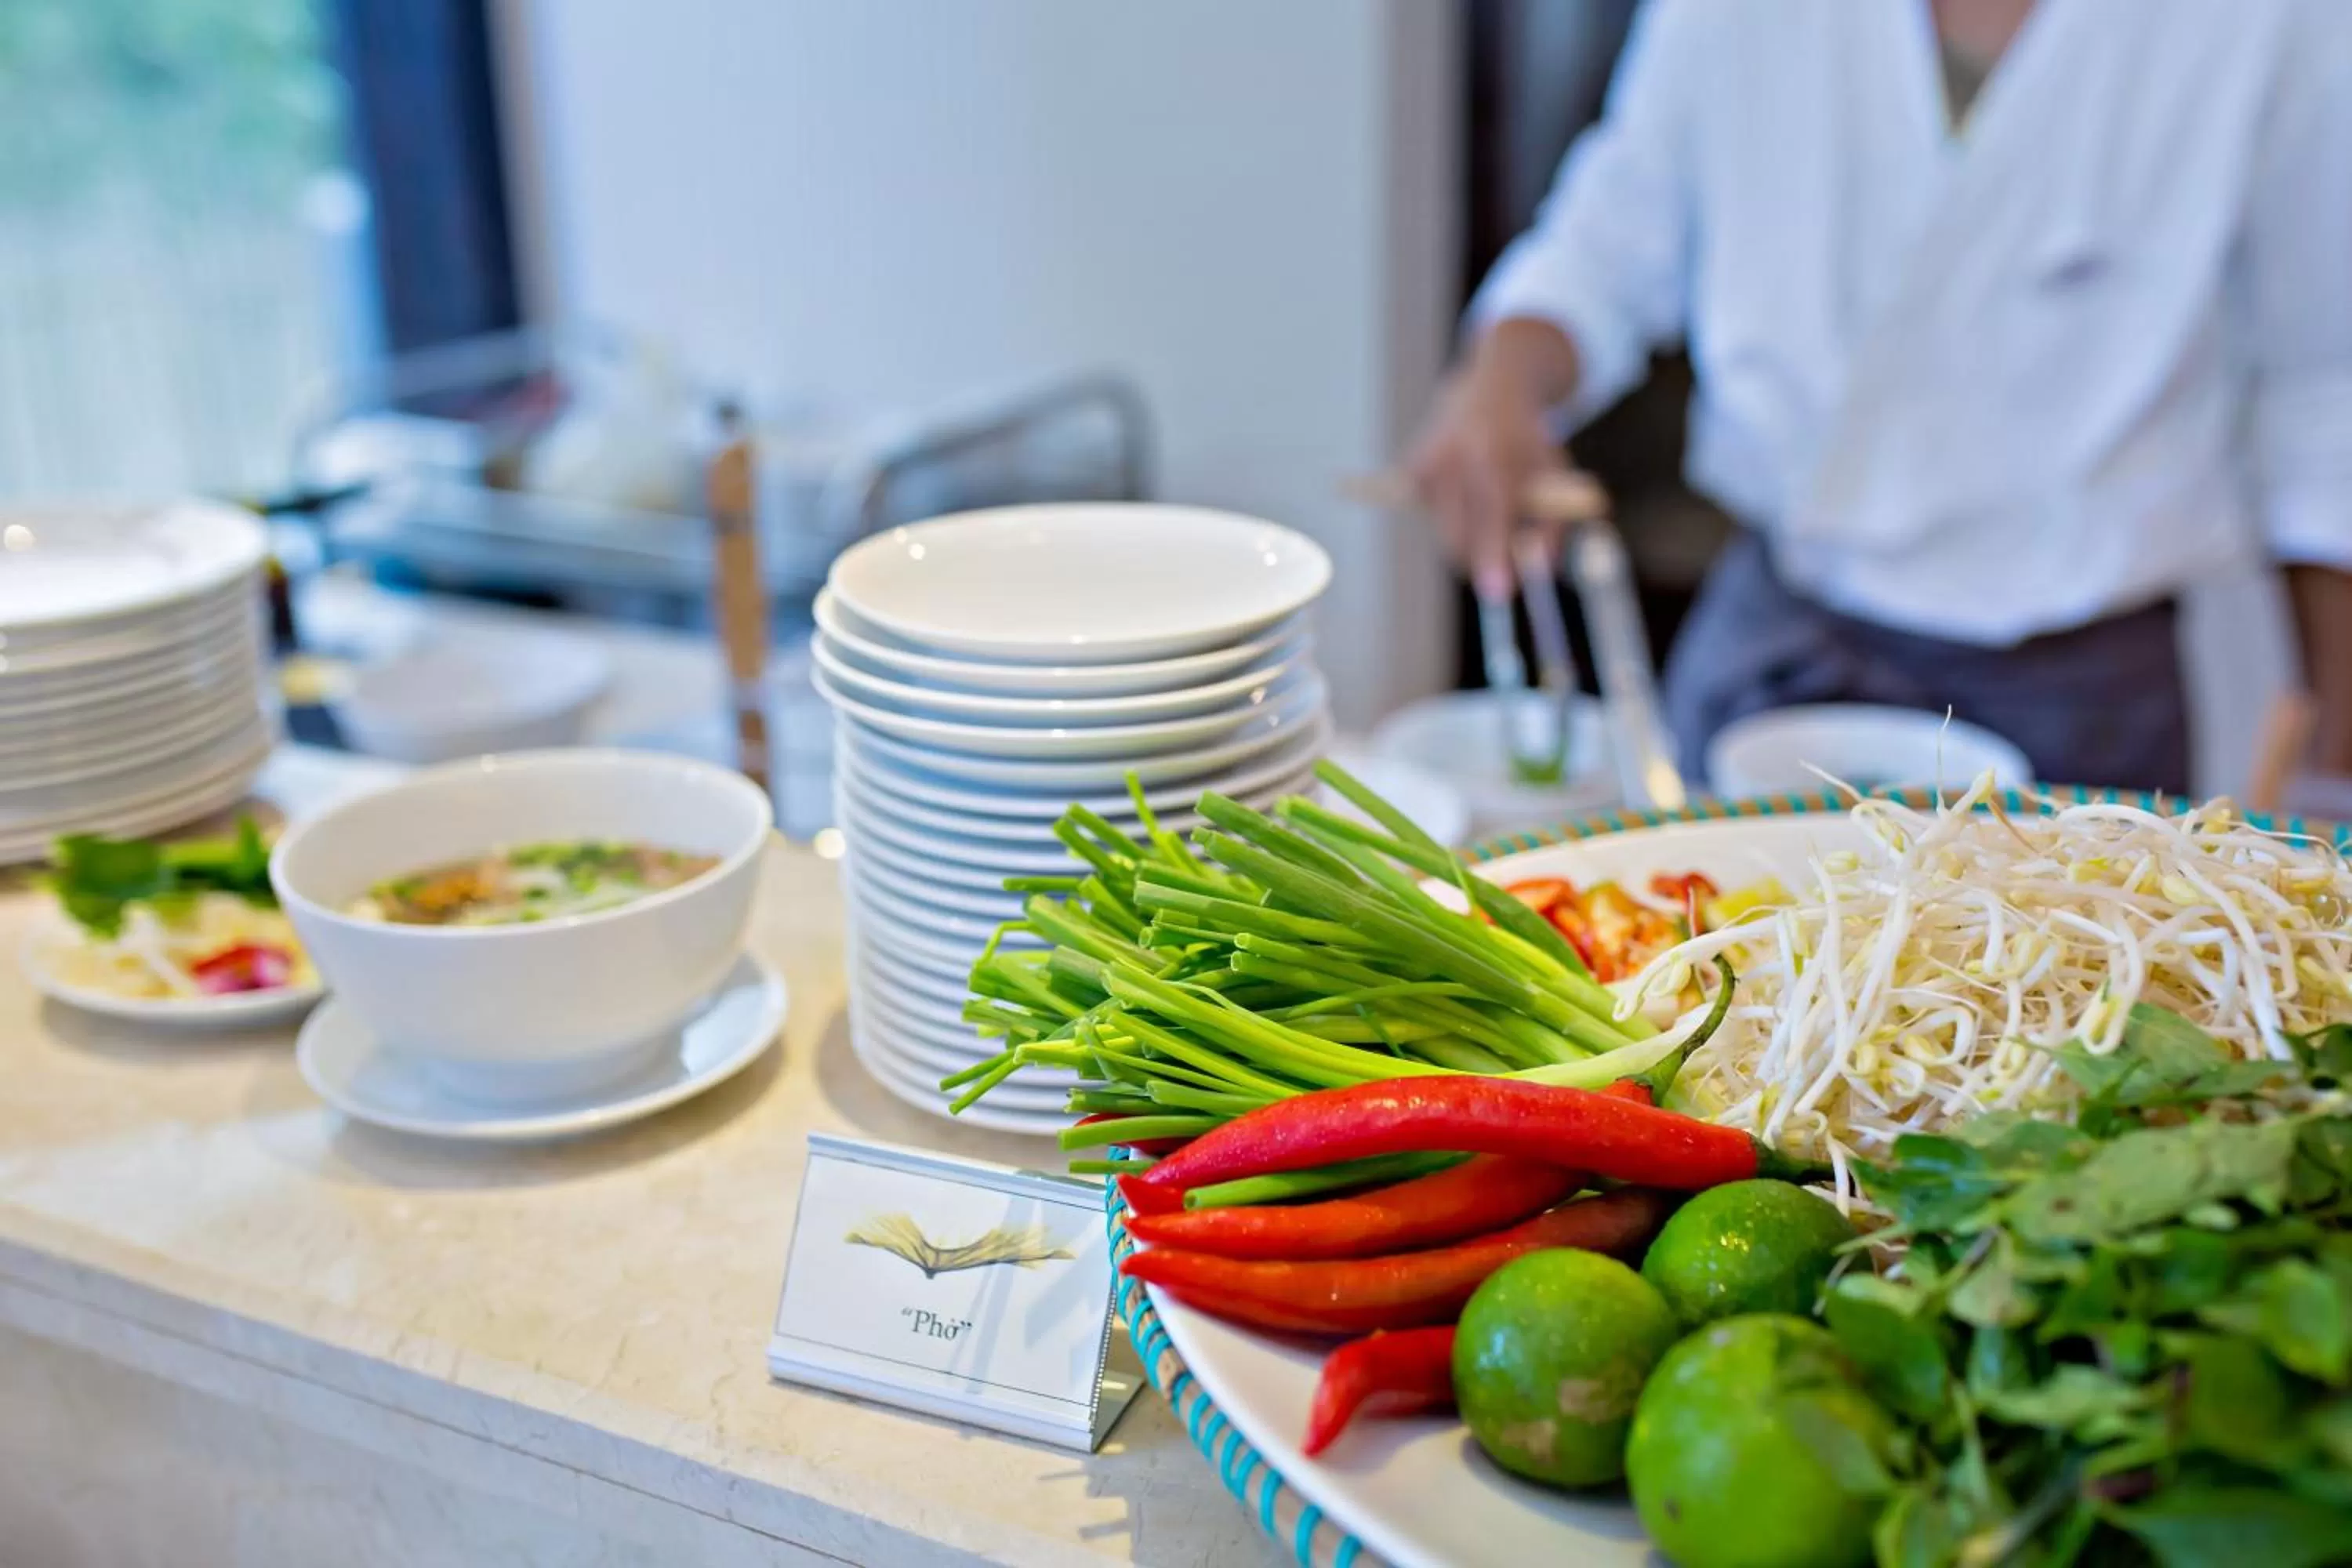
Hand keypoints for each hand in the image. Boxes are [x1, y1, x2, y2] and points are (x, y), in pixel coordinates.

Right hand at [1405, 319, 1580, 600]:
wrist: (1494, 387)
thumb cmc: (1530, 442)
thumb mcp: (1556, 477)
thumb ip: (1552, 526)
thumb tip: (1539, 572)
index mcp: (1495, 453)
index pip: (1492, 516)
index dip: (1494, 556)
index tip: (1499, 593)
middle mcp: (1454, 455)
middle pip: (1457, 534)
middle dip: (1478, 561)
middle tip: (1498, 571)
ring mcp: (1427, 461)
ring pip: (1443, 530)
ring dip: (1467, 534)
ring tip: (1488, 499)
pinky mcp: (1411, 467)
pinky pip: (1431, 516)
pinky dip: (1450, 514)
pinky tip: (1465, 486)